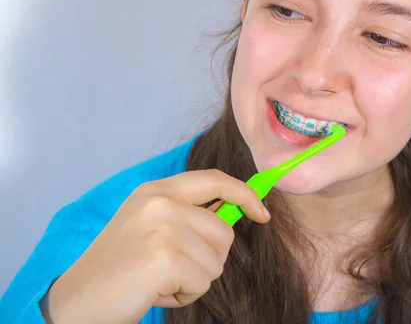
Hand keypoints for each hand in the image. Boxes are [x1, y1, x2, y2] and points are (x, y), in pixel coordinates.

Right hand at [42, 169, 269, 323]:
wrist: (77, 301)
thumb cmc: (119, 269)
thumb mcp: (151, 227)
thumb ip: (188, 215)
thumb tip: (236, 213)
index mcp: (156, 190)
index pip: (215, 179)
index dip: (245, 194)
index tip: (262, 212)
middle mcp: (160, 201)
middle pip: (224, 231)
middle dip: (209, 258)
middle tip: (171, 269)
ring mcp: (163, 227)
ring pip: (218, 260)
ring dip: (195, 279)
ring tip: (160, 280)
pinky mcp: (166, 257)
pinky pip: (204, 282)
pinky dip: (186, 295)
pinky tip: (156, 291)